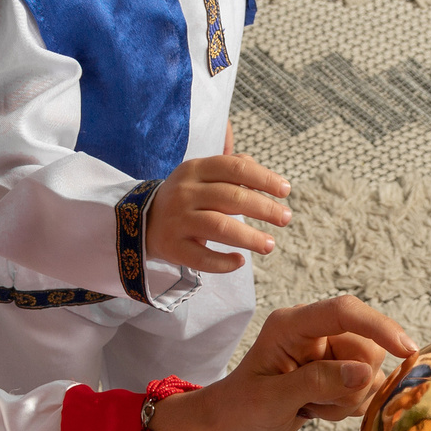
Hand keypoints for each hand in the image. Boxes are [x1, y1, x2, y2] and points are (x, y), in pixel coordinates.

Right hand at [145, 125, 292, 274]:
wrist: (144, 221)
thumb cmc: (187, 197)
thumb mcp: (203, 175)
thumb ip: (232, 169)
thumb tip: (262, 172)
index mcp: (196, 170)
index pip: (234, 168)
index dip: (263, 178)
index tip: (286, 190)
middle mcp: (185, 192)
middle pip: (231, 198)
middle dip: (264, 208)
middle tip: (286, 218)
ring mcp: (178, 220)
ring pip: (219, 227)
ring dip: (249, 237)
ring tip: (270, 245)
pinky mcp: (173, 247)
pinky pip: (202, 258)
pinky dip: (224, 262)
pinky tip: (240, 262)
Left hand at [148, 296, 416, 430]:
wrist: (230, 424)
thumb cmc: (242, 408)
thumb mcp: (275, 399)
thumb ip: (320, 382)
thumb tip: (366, 373)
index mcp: (293, 325)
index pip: (345, 312)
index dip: (379, 327)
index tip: (406, 351)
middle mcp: (315, 332)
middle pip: (367, 347)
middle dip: (353, 383)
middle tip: (318, 404)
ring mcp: (327, 352)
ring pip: (370, 371)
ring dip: (348, 399)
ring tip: (311, 407)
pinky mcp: (336, 371)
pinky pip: (365, 387)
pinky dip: (347, 405)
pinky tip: (317, 409)